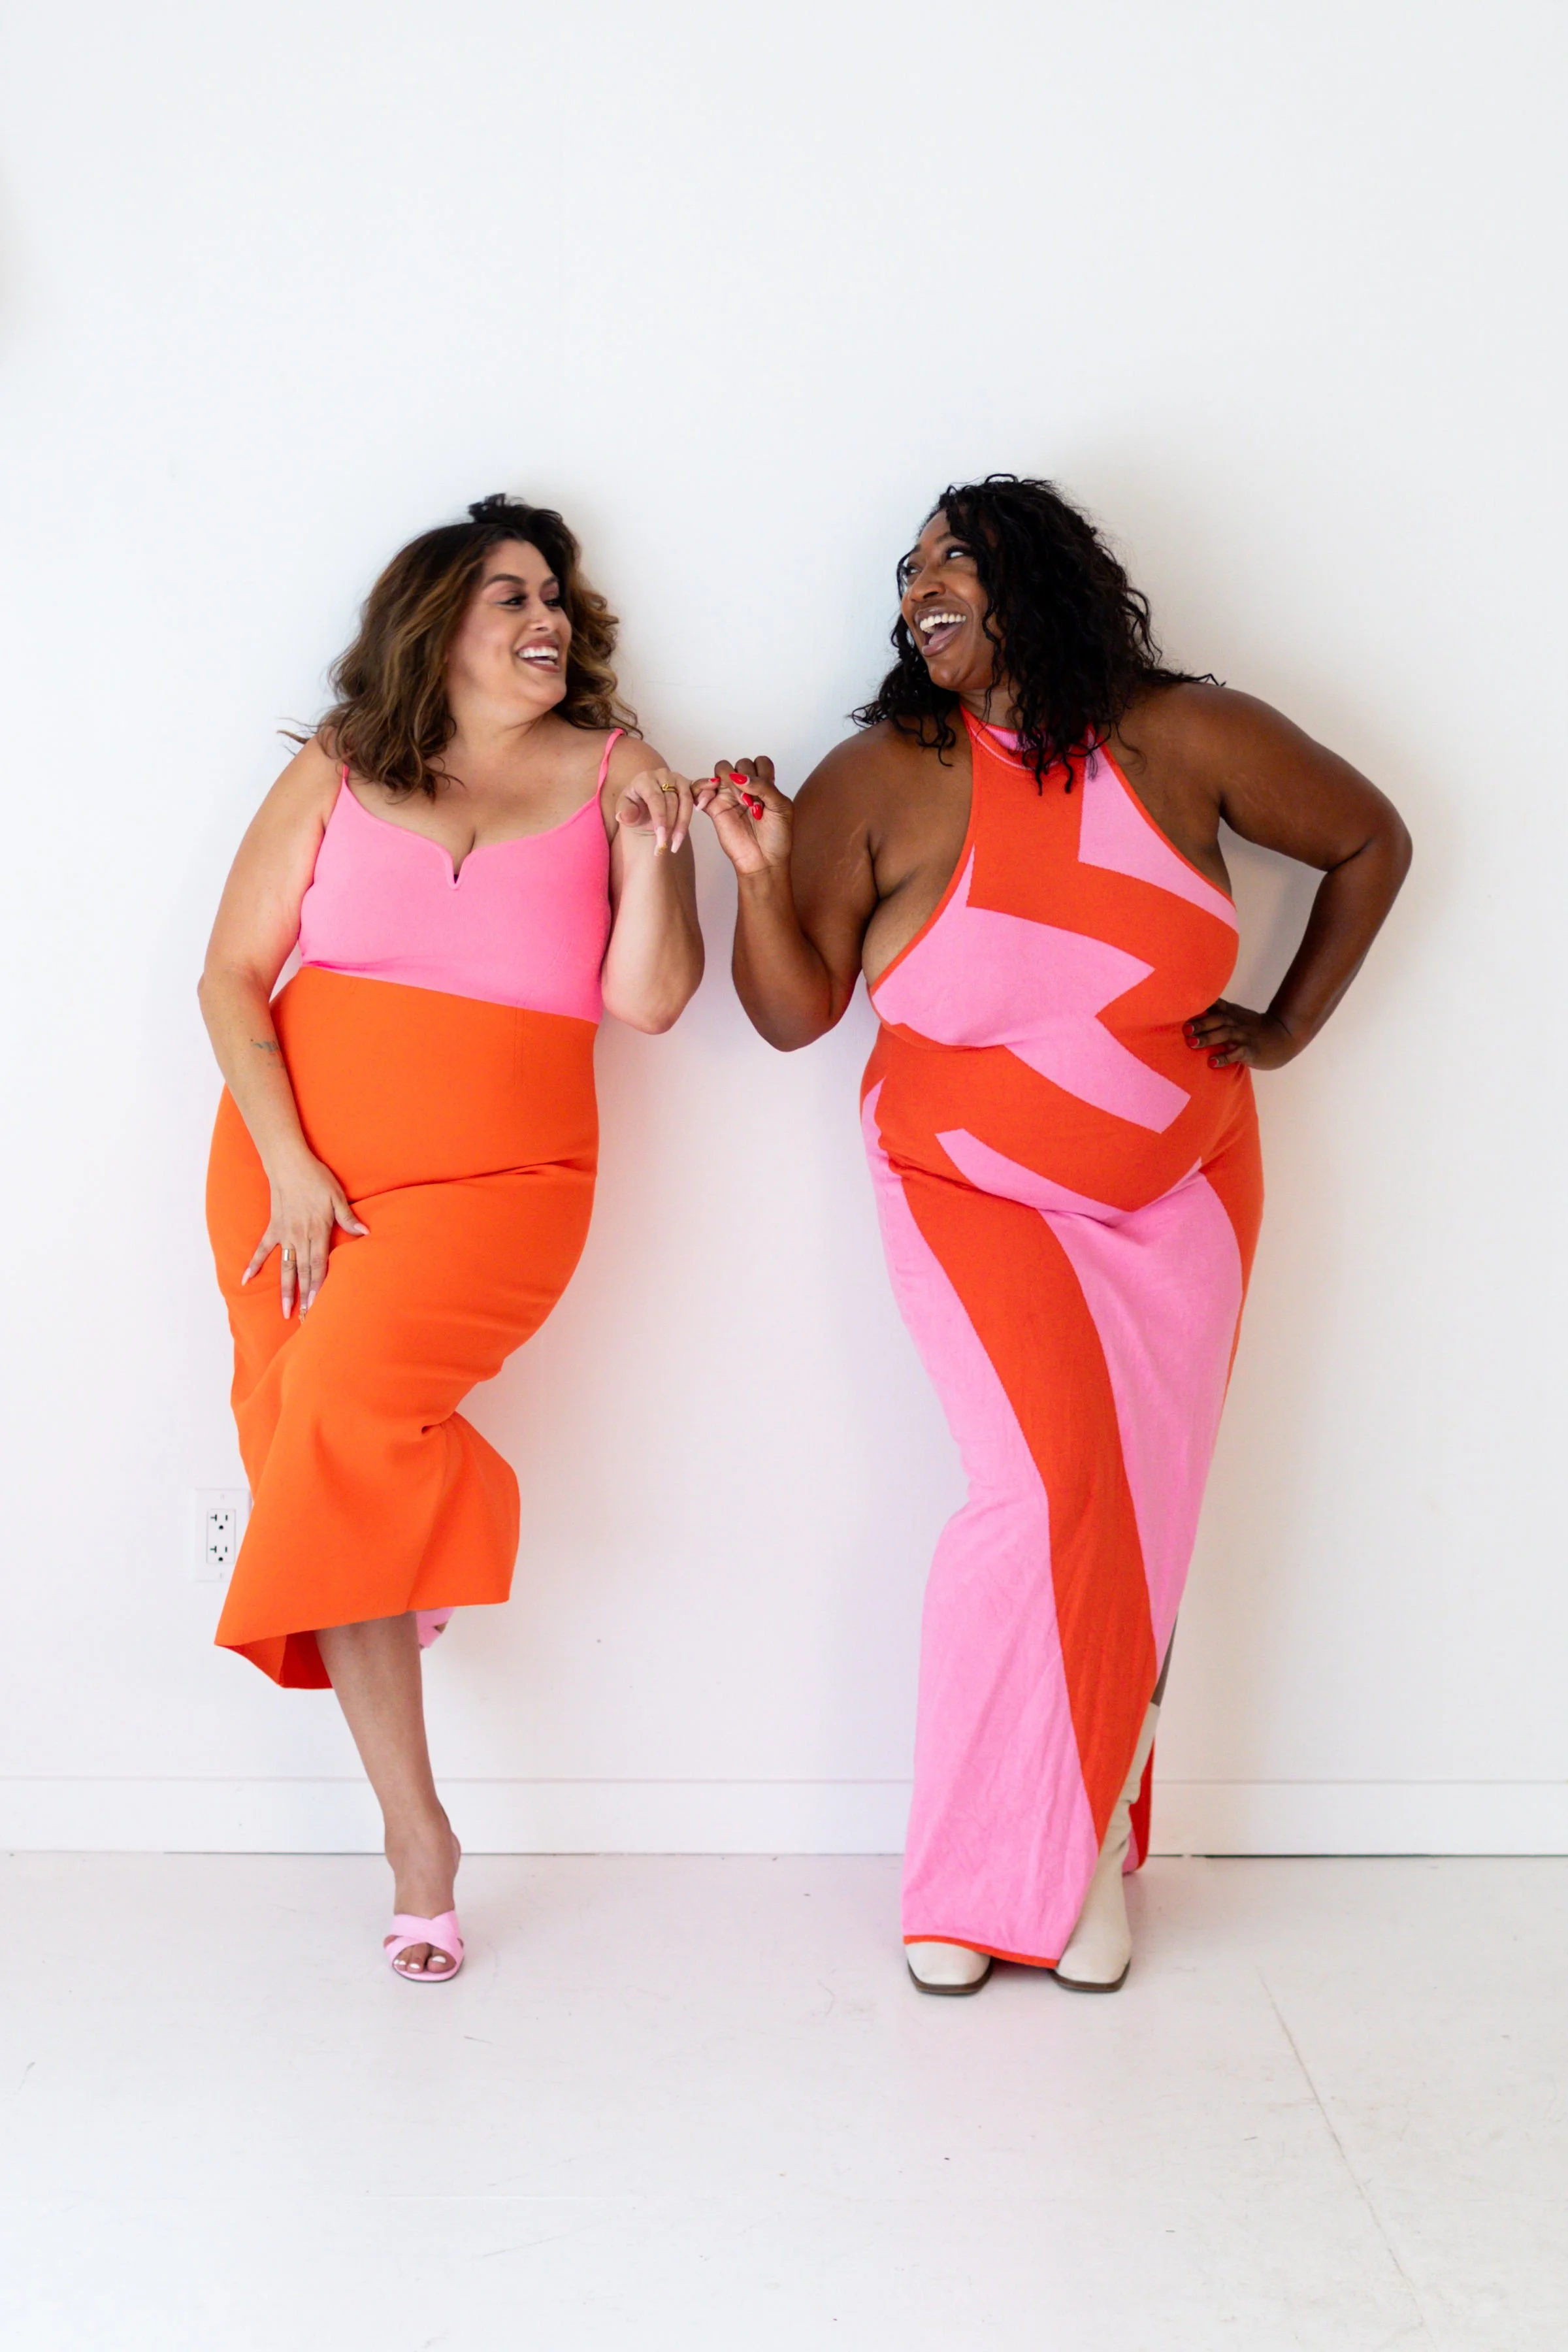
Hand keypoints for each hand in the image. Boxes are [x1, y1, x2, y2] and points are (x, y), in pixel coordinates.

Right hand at [241, 1148, 367, 1316]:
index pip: (318, 1265)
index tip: (317, 1306)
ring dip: (285, 1290)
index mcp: (317, 1231)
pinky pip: (262, 1249)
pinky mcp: (273, 1227)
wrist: (289, 1163)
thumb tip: (366, 1233)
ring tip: (285, 1312)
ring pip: (285, 1267)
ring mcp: (284, 1234)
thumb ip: (349, 1218)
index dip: (318, 1287)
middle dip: (304, 1297)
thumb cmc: (317, 1178)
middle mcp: (300, 1236)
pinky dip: (253, 1264)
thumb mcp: (338, 1196)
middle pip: (302, 1272)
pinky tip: (246, 1280)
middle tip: (304, 1319)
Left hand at [614, 766, 694, 855]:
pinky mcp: (689, 785)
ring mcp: (677, 779)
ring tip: (675, 844)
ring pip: (686, 801)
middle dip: (669, 827)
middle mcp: (662, 775)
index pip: (655, 799)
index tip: (660, 840)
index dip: (659, 820)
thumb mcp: (624, 811)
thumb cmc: (634, 807)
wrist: (644, 805)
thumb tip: (624, 816)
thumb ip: (625, 813)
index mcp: (644, 779)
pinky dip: (704, 797)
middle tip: (665, 847)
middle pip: (672, 802)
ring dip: (683, 825)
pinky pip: (699, 790)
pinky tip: (701, 807)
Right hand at [693, 757, 790, 877]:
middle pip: (741, 763)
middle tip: (752, 803)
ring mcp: (729, 795)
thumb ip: (765, 786)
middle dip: (747, 779)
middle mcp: (747, 787)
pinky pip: (700, 789)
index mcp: (765, 785)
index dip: (762, 772)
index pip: (760, 762)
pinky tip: (709, 798)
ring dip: (730, 780)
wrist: (763, 861)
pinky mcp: (714, 807)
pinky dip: (701, 787)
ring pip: (722, 769)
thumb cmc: (777, 837)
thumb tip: (741, 777)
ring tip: (740, 802)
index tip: (766, 792)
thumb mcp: (781, 807)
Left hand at [1184, 1001, 1300, 1070]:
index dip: (1200, 1006)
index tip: (1181, 1007)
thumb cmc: (1254, 1027)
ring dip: (1208, 1038)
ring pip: (1225, 1034)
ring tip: (1192, 1043)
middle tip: (1185, 1028)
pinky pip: (1237, 1053)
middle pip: (1217, 1020)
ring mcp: (1244, 1036)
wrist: (1284, 1036)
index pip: (1214, 1006)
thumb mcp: (1236, 1015)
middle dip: (1200, 1023)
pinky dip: (1224, 1057)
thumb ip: (1217, 1012)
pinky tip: (1212, 1062)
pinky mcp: (1251, 1050)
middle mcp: (1236, 1022)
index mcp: (1230, 1013)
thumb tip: (1193, 1011)